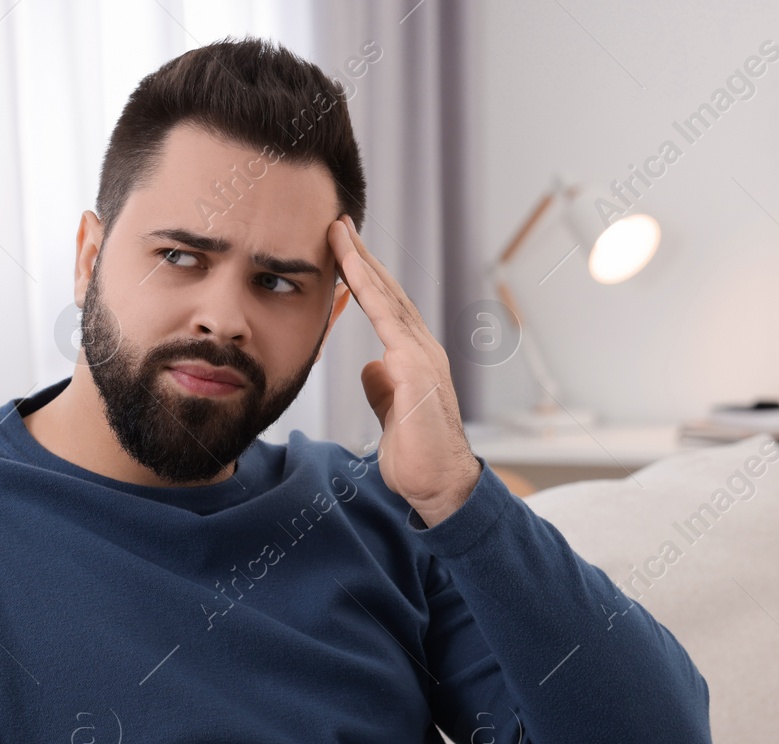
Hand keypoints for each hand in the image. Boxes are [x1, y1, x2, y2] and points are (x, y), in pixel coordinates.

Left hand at [329, 215, 481, 527]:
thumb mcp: (391, 414)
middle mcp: (421, 349)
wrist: (439, 486)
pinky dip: (367, 288)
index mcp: (413, 358)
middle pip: (387, 292)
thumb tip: (370, 369)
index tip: (342, 250)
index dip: (364, 278)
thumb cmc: (418, 456)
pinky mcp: (415, 367)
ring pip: (387, 296)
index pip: (385, 309)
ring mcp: (421, 355)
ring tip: (339, 230)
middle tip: (338, 222)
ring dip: (362, 260)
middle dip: (362, 256)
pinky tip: (350, 266)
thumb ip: (382, 388)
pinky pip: (386, 318)